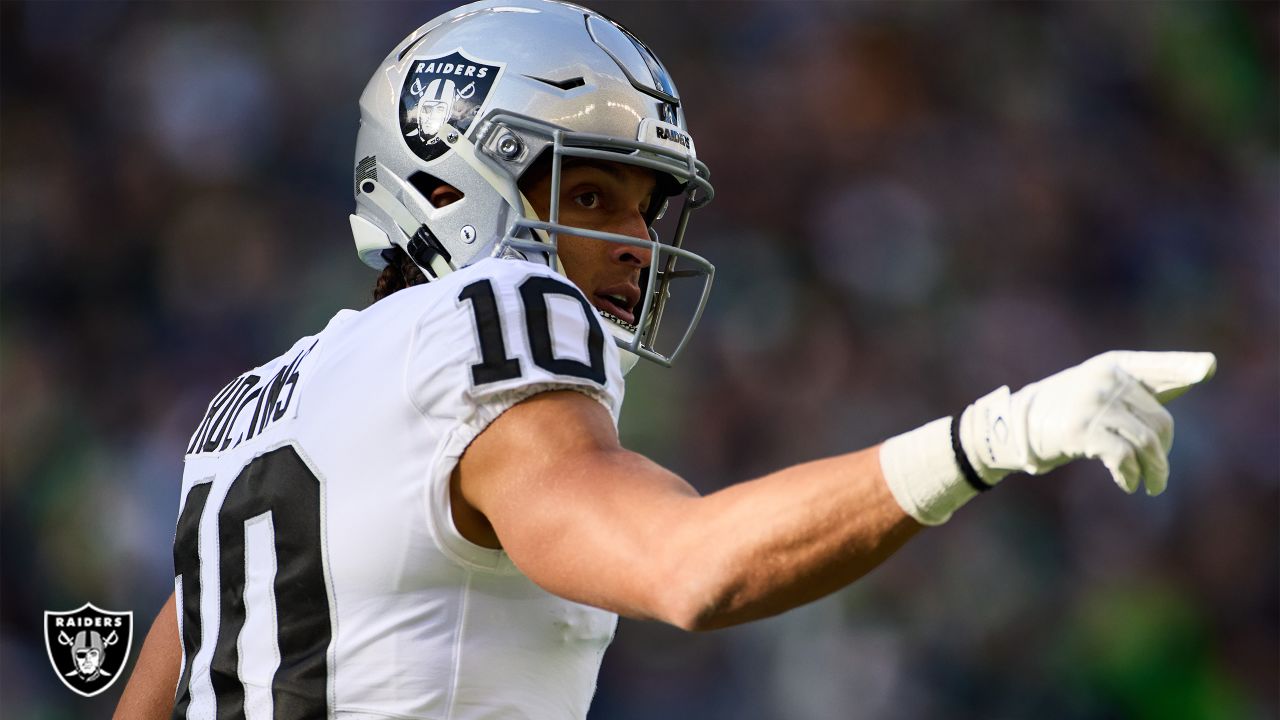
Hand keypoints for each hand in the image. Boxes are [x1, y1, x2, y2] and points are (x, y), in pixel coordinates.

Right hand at [957, 351, 1216, 495]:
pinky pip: (1123, 455)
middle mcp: (1105, 379)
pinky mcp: (1082, 429)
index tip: (1208, 368)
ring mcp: (1093, 403)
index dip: (1184, 366)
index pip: (1156, 367)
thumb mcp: (1095, 393)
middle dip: (1163, 451)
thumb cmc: (1061, 412)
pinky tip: (1128, 483)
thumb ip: (1135, 393)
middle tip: (1159, 472)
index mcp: (1111, 365)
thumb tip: (1185, 394)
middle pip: (1159, 419)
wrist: (1011, 426)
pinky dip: (1130, 474)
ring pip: (1146, 440)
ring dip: (1155, 470)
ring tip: (1152, 485)